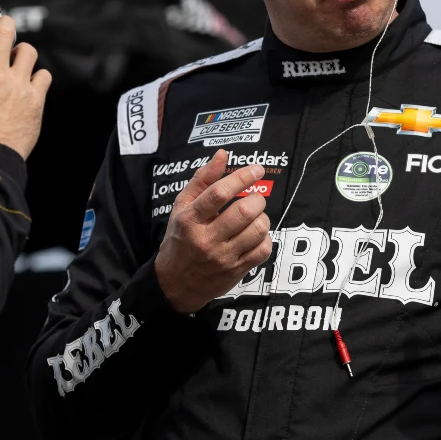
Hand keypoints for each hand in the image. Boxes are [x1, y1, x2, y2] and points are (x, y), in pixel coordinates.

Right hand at [0, 0, 51, 159]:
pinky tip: (35, 82)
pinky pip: (43, 76)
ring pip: (28, 51)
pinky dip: (39, 77)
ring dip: (24, 52)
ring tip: (20, 57)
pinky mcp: (35, 98)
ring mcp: (17, 83)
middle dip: (7, 25)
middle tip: (6, 27)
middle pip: (6, 32)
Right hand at [153, 150, 273, 314]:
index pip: (219, 193)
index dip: (242, 177)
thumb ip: (202, 180)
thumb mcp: (182, 208)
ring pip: (257, 230)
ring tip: (254, 217)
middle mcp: (205, 239)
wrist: (175, 284)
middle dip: (257, 199)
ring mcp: (222, 257)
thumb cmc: (180, 240)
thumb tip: (222, 155)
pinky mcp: (235, 271)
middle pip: (244, 212)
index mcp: (189, 220)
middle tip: (255, 198)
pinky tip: (255, 235)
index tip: (256, 169)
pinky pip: (263, 250)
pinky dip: (265, 238)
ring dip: (262, 218)